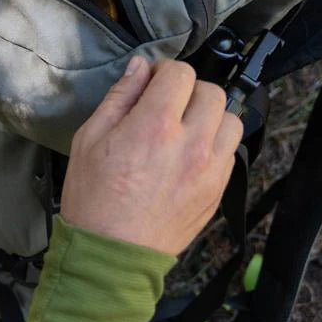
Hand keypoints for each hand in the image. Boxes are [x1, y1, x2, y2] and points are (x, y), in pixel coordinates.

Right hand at [61, 57, 242, 255]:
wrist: (111, 253)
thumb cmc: (94, 197)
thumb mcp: (90, 137)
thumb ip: (119, 97)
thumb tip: (139, 68)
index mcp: (154, 126)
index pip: (180, 73)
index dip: (164, 71)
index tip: (152, 82)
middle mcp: (190, 144)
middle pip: (212, 92)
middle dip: (188, 90)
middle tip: (167, 104)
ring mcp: (209, 169)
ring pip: (231, 119)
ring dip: (209, 116)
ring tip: (185, 128)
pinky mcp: (217, 190)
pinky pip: (231, 151)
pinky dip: (215, 143)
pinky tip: (190, 153)